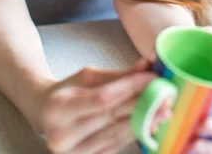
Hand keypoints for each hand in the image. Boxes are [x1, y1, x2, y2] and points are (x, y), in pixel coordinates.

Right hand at [38, 58, 163, 153]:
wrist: (45, 115)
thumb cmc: (68, 91)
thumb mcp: (87, 76)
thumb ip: (118, 75)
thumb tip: (147, 66)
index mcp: (60, 107)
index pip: (103, 98)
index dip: (130, 88)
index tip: (152, 78)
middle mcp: (62, 134)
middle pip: (112, 117)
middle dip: (142, 104)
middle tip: (166, 95)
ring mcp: (73, 153)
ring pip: (117, 134)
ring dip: (144, 121)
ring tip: (164, 110)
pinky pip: (115, 146)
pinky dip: (133, 133)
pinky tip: (149, 124)